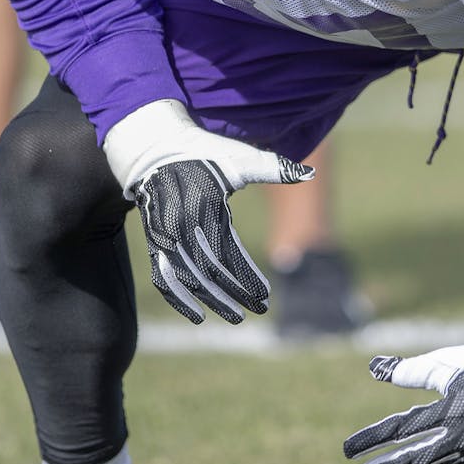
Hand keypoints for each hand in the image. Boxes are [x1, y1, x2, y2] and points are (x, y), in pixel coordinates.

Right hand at [104, 100, 313, 323]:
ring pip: (186, 279)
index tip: (266, 297)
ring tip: (235, 317)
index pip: (227, 254)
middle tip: (258, 311)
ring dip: (210, 301)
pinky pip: (163, 277)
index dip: (246, 279)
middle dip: (234, 295)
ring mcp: (164, 235)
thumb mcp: (239, 156)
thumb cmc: (203, 150)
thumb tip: (310, 174)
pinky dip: (177, 299)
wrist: (153, 146)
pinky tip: (196, 315)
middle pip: (208, 272)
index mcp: (206, 206)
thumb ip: (274, 168)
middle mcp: (182, 224)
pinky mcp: (154, 241)